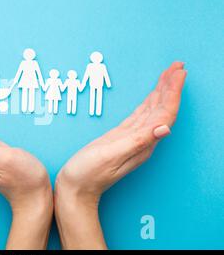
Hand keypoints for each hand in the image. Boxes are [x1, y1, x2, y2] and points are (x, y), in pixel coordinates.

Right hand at [55, 62, 186, 248]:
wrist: (75, 188)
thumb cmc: (88, 174)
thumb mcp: (111, 155)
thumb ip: (137, 141)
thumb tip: (164, 128)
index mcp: (142, 143)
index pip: (164, 113)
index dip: (173, 92)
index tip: (178, 73)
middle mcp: (141, 141)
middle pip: (162, 109)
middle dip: (171, 87)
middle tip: (177, 66)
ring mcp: (131, 139)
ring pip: (152, 111)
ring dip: (162, 92)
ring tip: (169, 74)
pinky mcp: (121, 137)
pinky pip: (140, 116)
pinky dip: (148, 102)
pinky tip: (151, 96)